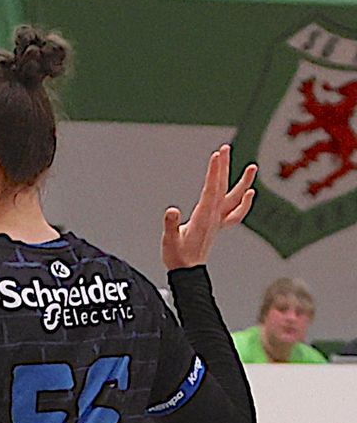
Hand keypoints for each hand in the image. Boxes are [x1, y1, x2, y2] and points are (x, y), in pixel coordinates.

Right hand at [163, 144, 255, 270]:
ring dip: (244, 182)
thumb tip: (171, 211)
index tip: (216, 155)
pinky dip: (244, 202)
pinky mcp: (218, 226)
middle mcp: (214, 216)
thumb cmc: (178, 258)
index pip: (211, 189)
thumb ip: (170, 226)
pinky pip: (236, 212)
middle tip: (225, 148)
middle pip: (222, 187)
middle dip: (223, 167)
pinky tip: (248, 193)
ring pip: (234, 198)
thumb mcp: (169, 241)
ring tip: (253, 167)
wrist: (188, 273)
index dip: (214, 172)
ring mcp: (218, 221)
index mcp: (203, 217)